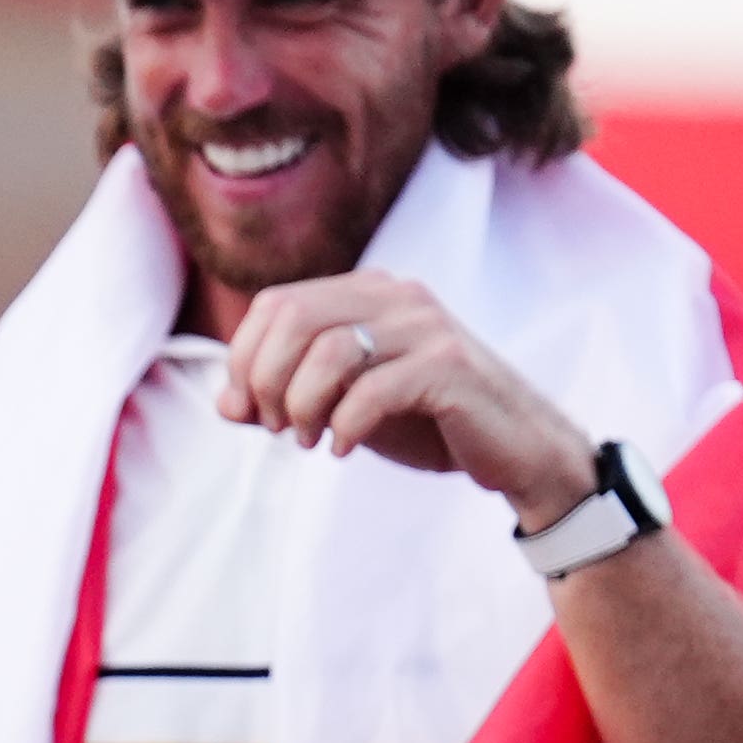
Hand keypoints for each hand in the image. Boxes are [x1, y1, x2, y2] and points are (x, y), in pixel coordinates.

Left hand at [217, 273, 594, 525]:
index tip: (251, 409)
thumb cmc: (426, 421)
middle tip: (279, 427)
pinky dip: (344, 425)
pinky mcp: (449, 366)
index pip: (275, 304)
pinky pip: (371, 389)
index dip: (246, 359)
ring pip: (327, 351)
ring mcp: (426, 327)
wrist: (516, 449)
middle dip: (268, 381)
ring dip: (303, 407)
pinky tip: (343, 448)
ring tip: (311, 438)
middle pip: (292, 318)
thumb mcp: (344, 404)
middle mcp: (396, 297)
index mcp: (367, 293)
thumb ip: (284, 397)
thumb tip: (225, 404)